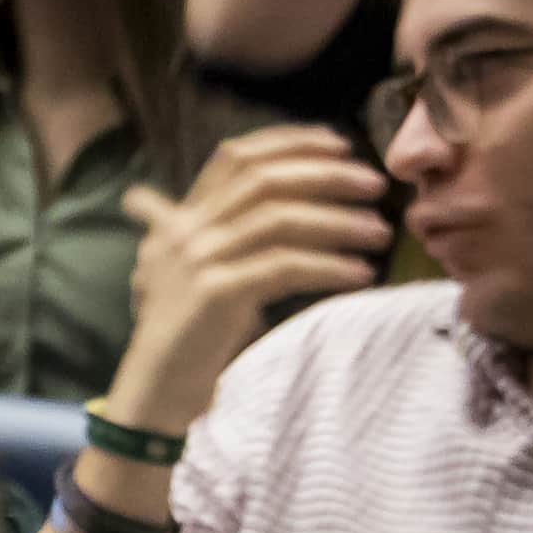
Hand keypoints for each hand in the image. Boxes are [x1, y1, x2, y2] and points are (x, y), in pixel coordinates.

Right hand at [109, 124, 389, 431]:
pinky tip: (360, 274)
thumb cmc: (182, 336)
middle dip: (326, 175)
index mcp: (183, 219)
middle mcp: (186, 230)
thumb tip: (172, 203)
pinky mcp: (215, 293)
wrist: (153, 390)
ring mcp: (198, 259)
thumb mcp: (185, 274)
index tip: (341, 145)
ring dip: (339, 222)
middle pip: (264, 179)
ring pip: (279, 219)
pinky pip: (284, 266)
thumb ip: (205, 236)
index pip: (235, 156)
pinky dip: (329, 266)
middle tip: (374, 187)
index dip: (290, 142)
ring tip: (379, 234)